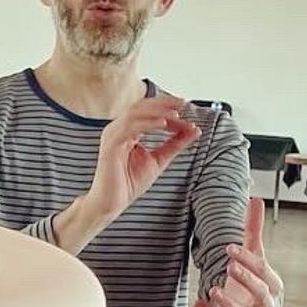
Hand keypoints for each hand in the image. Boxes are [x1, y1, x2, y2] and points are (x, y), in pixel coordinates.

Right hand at [87, 94, 201, 222]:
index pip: (147, 110)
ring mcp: (112, 135)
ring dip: (158, 112)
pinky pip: (130, 128)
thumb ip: (175, 144)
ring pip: (135, 113)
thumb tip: (194, 130)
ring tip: (176, 115)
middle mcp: (117, 129)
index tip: (187, 109)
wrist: (112, 203)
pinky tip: (163, 124)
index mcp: (126, 130)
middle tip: (184, 103)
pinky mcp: (111, 145)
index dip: (167, 107)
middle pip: (141, 106)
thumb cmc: (129, 183)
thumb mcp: (159, 159)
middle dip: (164, 103)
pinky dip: (148, 123)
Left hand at [194, 197, 282, 306]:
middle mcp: (266, 302)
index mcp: (273, 282)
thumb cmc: (256, 279)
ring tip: (213, 291)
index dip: (248, 258)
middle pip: (260, 292)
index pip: (264, 269)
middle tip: (229, 265)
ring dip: (228, 304)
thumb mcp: (256, 254)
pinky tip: (198, 304)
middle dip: (245, 279)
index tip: (230, 248)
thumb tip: (254, 199)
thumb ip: (253, 228)